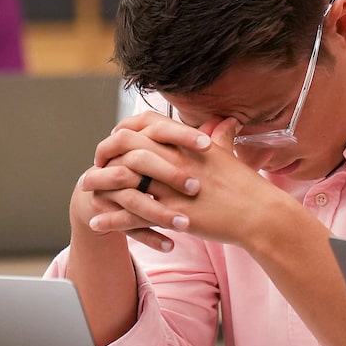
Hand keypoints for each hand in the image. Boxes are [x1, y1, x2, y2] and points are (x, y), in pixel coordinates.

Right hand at [70, 109, 209, 251]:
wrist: (100, 200)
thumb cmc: (143, 175)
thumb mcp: (167, 157)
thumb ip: (199, 142)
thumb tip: (232, 121)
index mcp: (133, 142)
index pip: (154, 128)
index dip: (180, 134)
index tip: (208, 145)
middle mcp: (116, 162)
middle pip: (139, 160)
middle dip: (169, 174)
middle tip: (197, 187)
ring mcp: (107, 189)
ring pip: (132, 198)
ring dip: (160, 212)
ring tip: (185, 223)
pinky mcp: (104, 214)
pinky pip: (125, 226)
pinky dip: (148, 237)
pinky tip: (170, 246)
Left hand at [74, 110, 285, 251]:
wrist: (260, 215)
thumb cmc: (249, 187)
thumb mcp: (231, 155)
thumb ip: (222, 136)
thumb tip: (227, 121)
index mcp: (186, 145)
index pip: (147, 125)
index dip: (127, 130)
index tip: (116, 139)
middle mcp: (174, 161)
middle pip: (126, 148)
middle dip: (105, 154)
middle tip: (96, 164)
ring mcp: (169, 187)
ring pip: (122, 182)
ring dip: (100, 186)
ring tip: (86, 192)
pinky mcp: (169, 213)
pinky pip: (130, 215)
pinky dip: (110, 219)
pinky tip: (97, 224)